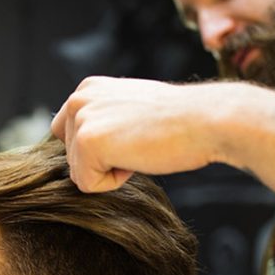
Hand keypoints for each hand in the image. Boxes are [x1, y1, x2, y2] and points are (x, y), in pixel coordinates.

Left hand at [52, 76, 233, 191]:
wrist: (205, 119)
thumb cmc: (178, 119)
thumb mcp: (130, 108)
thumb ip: (104, 119)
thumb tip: (88, 146)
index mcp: (87, 89)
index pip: (68, 136)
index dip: (101, 149)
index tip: (133, 135)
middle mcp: (78, 99)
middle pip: (71, 157)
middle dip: (103, 161)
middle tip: (139, 141)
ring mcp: (80, 120)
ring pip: (79, 173)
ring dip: (111, 171)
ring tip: (140, 146)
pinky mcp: (87, 143)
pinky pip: (88, 185)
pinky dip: (114, 182)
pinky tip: (138, 157)